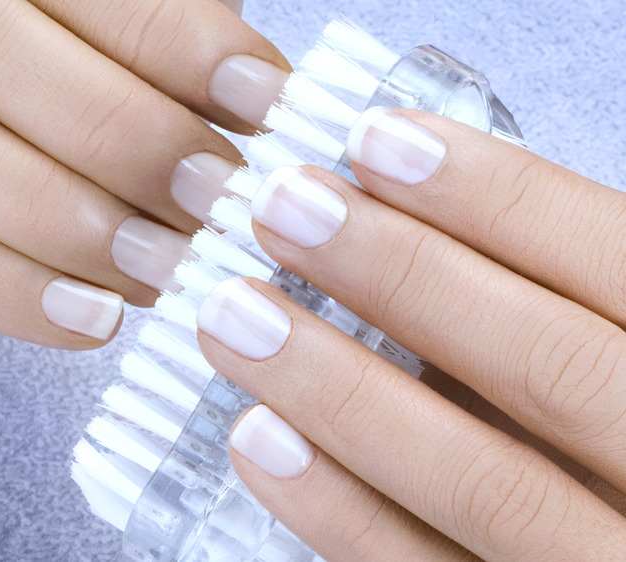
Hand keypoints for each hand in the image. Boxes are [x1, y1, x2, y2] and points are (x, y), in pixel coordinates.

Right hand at [0, 0, 289, 347]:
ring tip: (153, 268)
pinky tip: (86, 315)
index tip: (258, 100)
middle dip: (105, 127)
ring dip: (42, 212)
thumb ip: (168, 41)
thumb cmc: (55, 64)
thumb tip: (260, 96)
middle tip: (206, 198)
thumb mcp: (113, 34)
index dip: (162, 35)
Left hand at [196, 108, 625, 558]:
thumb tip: (409, 225)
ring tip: (237, 317)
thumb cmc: (609, 430)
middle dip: (407, 276)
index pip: (615, 266)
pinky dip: (338, 512)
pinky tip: (258, 438)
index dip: (500, 199)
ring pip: (485, 482)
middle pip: (549, 365)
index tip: (380, 142)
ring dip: (342, 390)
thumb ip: (560, 309)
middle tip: (287, 208)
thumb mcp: (618, 350)